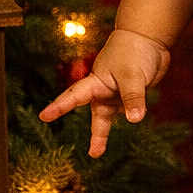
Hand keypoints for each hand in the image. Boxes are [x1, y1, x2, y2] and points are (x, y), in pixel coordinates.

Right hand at [38, 28, 170, 156]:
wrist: (149, 38)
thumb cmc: (133, 51)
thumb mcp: (132, 75)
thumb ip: (133, 97)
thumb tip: (134, 120)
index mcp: (96, 82)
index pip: (74, 96)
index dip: (59, 107)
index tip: (43, 116)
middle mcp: (104, 90)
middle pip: (97, 116)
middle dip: (95, 134)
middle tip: (93, 154)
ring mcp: (118, 93)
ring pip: (113, 116)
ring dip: (105, 132)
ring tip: (95, 153)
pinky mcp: (132, 95)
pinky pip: (130, 109)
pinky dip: (132, 115)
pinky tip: (137, 115)